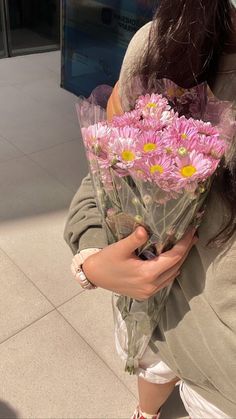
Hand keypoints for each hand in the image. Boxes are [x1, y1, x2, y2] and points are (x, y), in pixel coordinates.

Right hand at [81, 227, 197, 299]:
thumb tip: (145, 228)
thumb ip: (134, 239)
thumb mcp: (119, 248)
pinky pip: (165, 281)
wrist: (94, 276)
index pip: (173, 257)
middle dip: (185, 251)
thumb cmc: (106, 260)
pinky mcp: (145, 293)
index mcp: (147, 274)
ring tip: (184, 245)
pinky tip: (170, 260)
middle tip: (192, 235)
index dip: (184, 244)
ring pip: (172, 275)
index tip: (191, 231)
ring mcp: (149, 292)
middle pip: (176, 266)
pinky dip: (171, 269)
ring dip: (179, 260)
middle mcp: (151, 286)